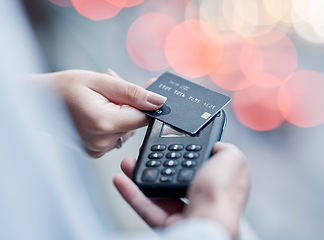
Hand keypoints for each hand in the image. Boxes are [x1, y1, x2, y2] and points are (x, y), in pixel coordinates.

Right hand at [35, 69, 165, 157]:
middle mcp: (102, 142)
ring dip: (121, 112)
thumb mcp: (101, 81)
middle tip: (113, 90)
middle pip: (135, 123)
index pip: (144, 119)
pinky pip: (116, 135)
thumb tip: (159, 101)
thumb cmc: (65, 87)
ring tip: (102, 99)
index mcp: (104, 123)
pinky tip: (100, 110)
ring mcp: (98, 149)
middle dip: (130, 105)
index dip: (146, 104)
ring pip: (126, 129)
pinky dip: (113, 122)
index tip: (144, 91)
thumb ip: (133, 93)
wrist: (38, 101)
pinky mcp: (95, 150)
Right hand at [113, 142, 248, 238]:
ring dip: (140, 174)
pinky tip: (121, 179)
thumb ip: (226, 150)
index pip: (194, 162)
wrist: (207, 222)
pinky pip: (145, 206)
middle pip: (171, 175)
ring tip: (128, 162)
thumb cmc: (221, 194)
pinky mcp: (166, 222)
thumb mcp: (232, 160)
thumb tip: (217, 146)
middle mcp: (198, 196)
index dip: (179, 151)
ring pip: (156, 190)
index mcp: (214, 181)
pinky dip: (131, 193)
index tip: (165, 142)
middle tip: (143, 151)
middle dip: (154, 161)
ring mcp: (181, 210)